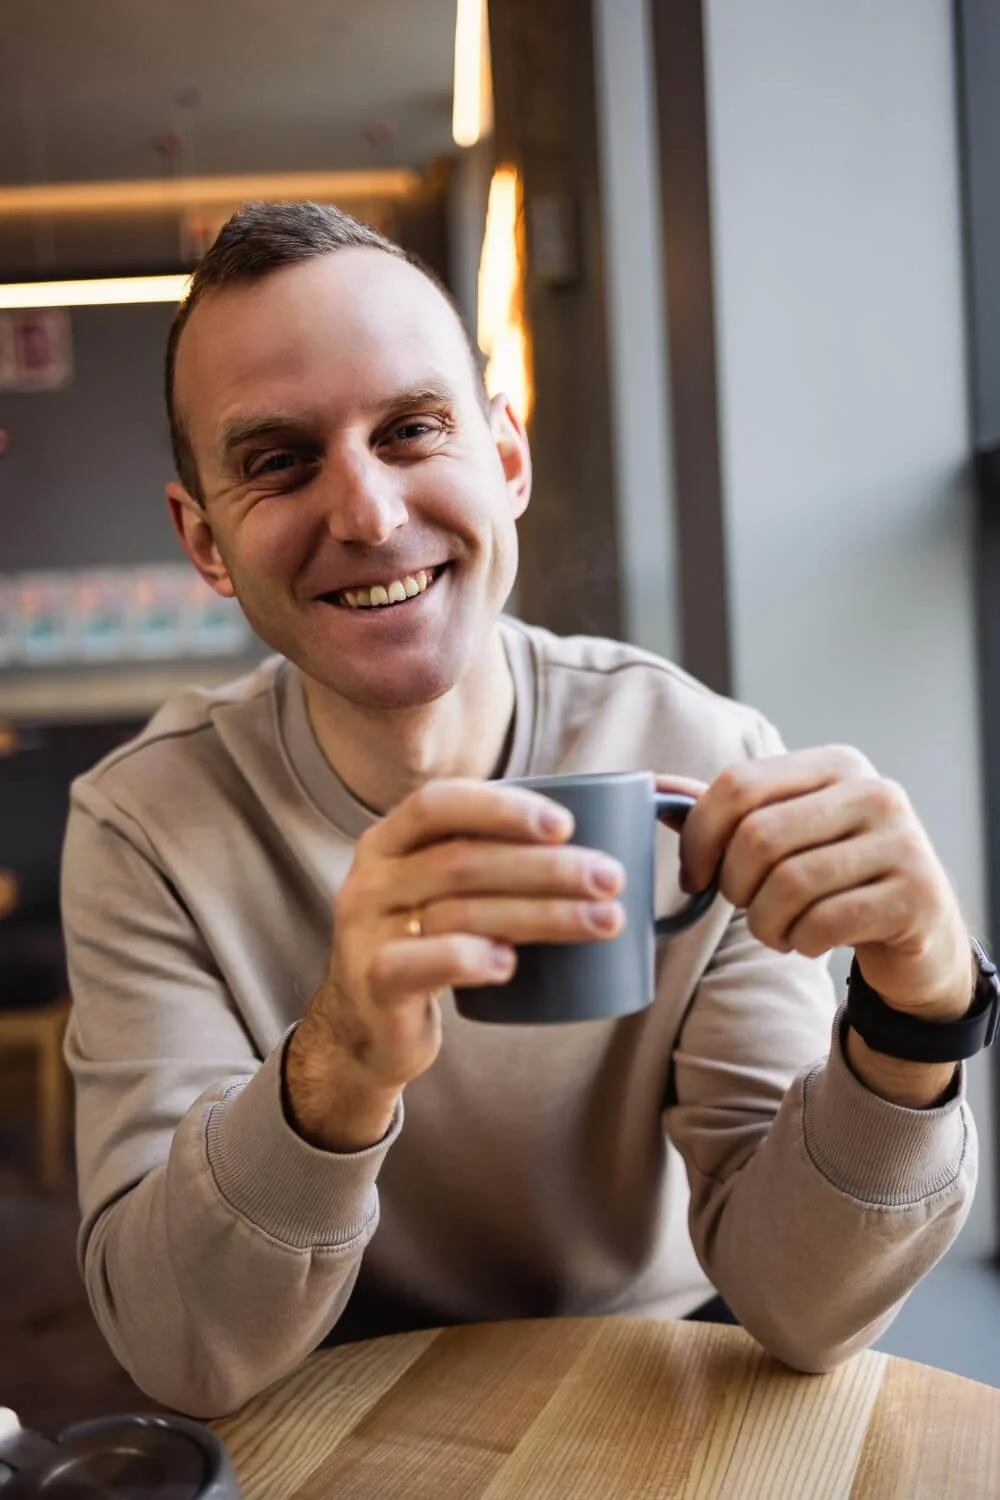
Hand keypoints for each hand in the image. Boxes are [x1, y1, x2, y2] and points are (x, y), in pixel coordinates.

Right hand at [286, 779, 625, 1148]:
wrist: (368, 1026)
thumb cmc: (427, 945)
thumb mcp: (438, 891)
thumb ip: (488, 860)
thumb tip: (596, 841)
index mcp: (388, 840)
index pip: (439, 804)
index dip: (501, 808)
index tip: (565, 825)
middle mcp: (371, 879)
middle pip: (462, 861)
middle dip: (547, 867)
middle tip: (611, 878)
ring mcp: (366, 932)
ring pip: (458, 912)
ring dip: (541, 915)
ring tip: (602, 921)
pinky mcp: (374, 984)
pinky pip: (420, 962)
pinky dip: (470, 959)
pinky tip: (511, 964)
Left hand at [674, 747, 972, 1021]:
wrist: (919, 929)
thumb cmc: (835, 876)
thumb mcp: (786, 832)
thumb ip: (726, 810)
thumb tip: (655, 788)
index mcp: (836, 764)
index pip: (738, 784)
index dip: (699, 836)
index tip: (693, 875)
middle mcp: (874, 791)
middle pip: (759, 836)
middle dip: (733, 885)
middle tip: (744, 906)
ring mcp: (902, 841)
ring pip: (789, 884)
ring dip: (764, 923)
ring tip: (775, 930)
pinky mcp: (916, 895)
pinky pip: (824, 923)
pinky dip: (799, 942)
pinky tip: (808, 941)